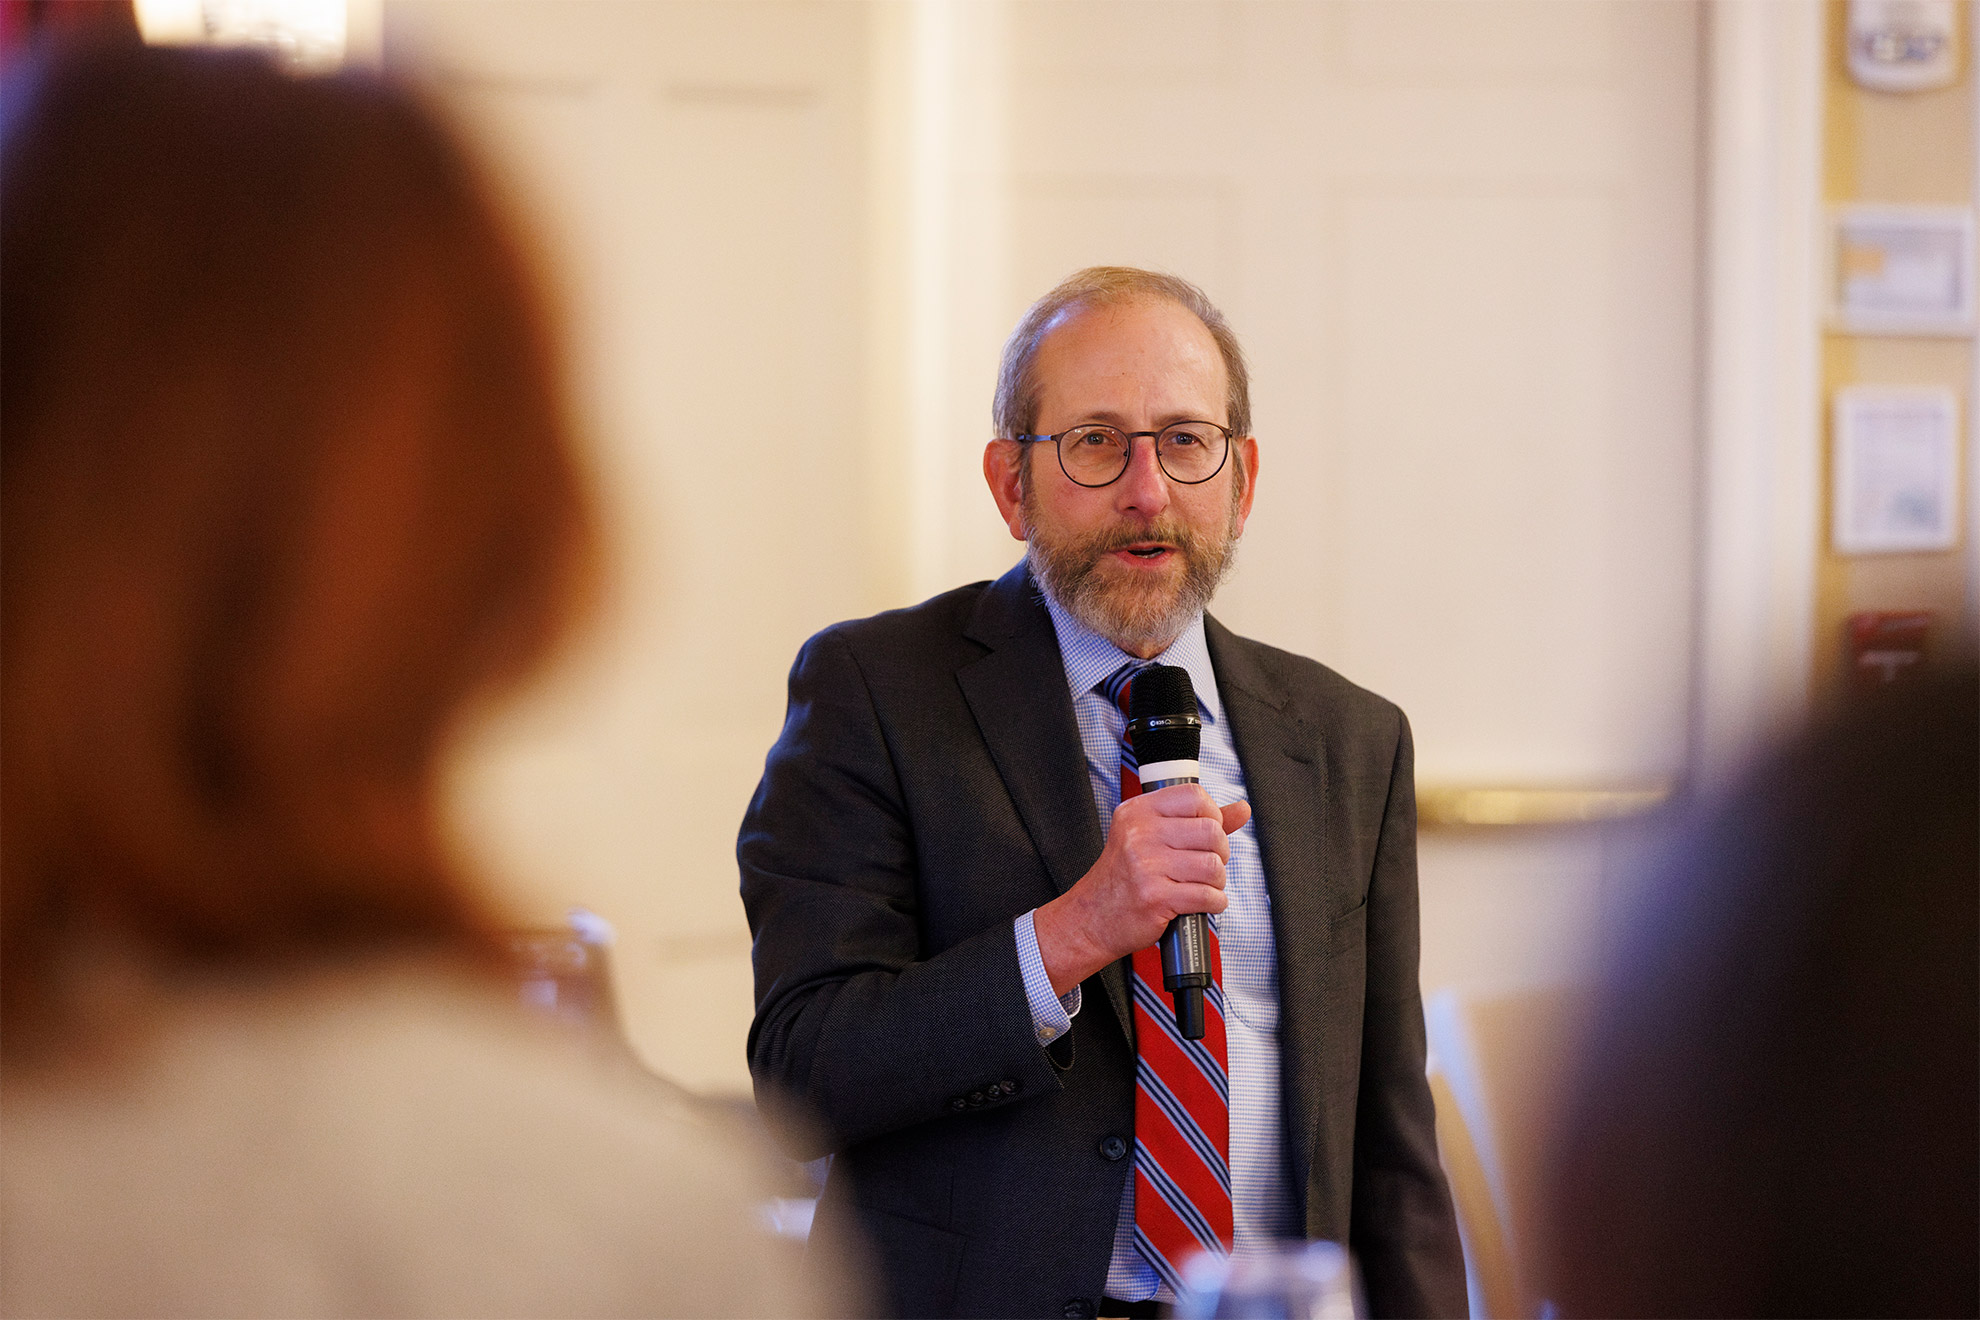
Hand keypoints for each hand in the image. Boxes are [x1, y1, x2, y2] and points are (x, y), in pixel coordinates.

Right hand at [1031, 785, 1251, 996]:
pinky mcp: (1155, 897)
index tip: (1208, 833)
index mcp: (1138, 811)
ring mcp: (1146, 866)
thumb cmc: (1124, 877)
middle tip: (1207, 865)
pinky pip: (1207, 896)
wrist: (1092, 918)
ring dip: (1217, 881)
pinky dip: (1214, 903)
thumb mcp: (1150, 837)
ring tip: (1203, 886)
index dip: (1212, 814)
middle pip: (1210, 831)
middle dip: (1220, 853)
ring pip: (1213, 866)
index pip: (1194, 796)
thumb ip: (1196, 821)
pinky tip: (1202, 903)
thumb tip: (1242, 809)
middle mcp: (1139, 833)